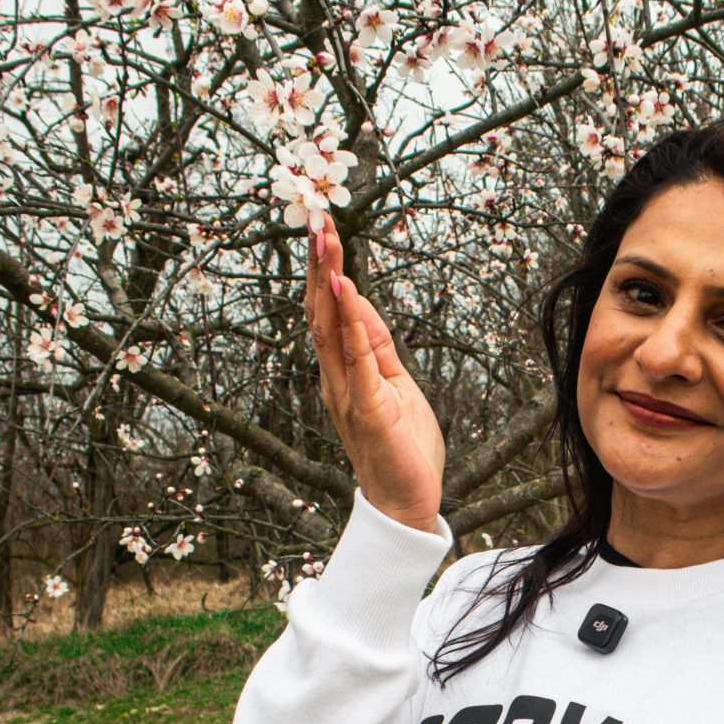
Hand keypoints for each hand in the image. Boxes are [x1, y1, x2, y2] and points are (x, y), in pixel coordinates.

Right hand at [304, 219, 445, 531]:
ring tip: (326, 242)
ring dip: (329, 283)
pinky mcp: (368, 411)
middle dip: (321, 266)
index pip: (330, 313)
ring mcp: (348, 395)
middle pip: (323, 313)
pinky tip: (347, 294)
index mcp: (343, 372)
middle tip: (317, 220)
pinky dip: (350, 326)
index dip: (326, 271)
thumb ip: (375, 346)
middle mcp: (336, 379)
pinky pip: (358, 362)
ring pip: (331, 330)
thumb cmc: (402, 446)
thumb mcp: (394, 384)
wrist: (407, 503)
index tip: (324, 229)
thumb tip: (359, 302)